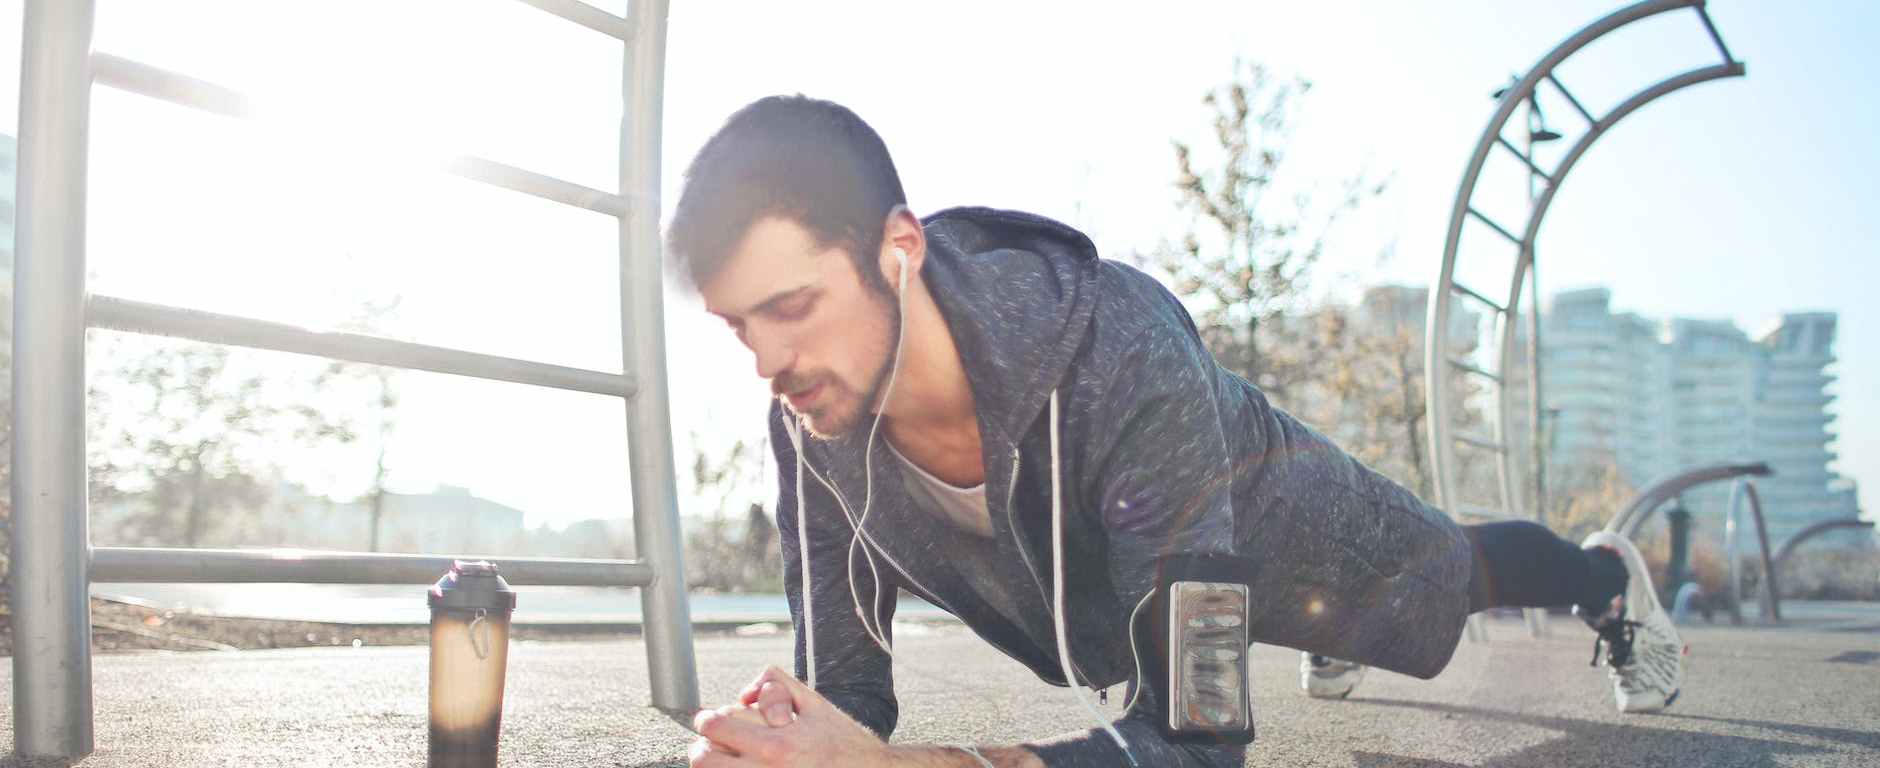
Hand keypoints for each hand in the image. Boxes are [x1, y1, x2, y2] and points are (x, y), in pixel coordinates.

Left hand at [688, 666, 894, 766]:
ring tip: (723, 759)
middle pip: (705, 762)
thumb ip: (777, 686)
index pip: (717, 729)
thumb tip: (743, 694)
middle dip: (702, 749)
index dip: (706, 721)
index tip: (707, 721)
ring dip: (715, 766)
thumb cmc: (842, 741)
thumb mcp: (815, 704)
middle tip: (708, 744)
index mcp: (777, 745)